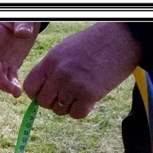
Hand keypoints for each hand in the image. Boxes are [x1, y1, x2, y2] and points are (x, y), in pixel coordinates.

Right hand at [0, 22, 40, 97]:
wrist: (27, 23)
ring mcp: (1, 59)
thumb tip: (23, 34)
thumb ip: (22, 24)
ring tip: (16, 93)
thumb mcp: (23, 18)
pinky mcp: (10, 65)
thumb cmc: (23, 18)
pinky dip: (11, 85)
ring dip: (3, 86)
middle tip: (9, 87)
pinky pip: (8, 78)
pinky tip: (18, 91)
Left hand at [23, 22, 141, 118]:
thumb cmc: (93, 43)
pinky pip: (76, 114)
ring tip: (81, 91)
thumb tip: (39, 92)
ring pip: (59, 110)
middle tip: (67, 92)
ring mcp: (73, 86)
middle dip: (53, 101)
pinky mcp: (89, 95)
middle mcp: (58, 75)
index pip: (30, 87)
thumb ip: (50, 70)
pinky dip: (82, 110)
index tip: (47, 92)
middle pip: (43, 102)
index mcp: (50, 62)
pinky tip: (89, 98)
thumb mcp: (64, 50)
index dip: (37, 93)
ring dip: (69, 105)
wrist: (122, 38)